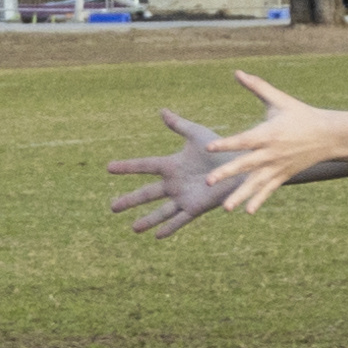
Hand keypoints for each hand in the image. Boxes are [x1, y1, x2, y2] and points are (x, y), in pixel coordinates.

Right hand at [100, 112, 238, 238]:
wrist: (240, 165)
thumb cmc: (220, 149)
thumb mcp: (197, 134)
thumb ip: (179, 125)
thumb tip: (162, 111)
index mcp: (171, 165)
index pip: (144, 166)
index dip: (126, 167)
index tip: (108, 168)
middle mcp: (174, 183)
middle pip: (147, 193)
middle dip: (129, 200)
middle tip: (112, 207)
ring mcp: (184, 197)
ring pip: (161, 211)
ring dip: (147, 220)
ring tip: (134, 229)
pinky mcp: (196, 207)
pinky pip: (180, 219)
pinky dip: (169, 228)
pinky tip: (158, 236)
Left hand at [184, 69, 347, 212]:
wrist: (329, 135)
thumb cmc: (301, 115)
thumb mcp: (281, 100)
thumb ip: (258, 87)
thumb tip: (237, 72)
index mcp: (268, 133)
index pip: (243, 140)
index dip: (226, 144)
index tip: (209, 147)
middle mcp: (271, 153)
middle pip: (245, 165)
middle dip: (227, 173)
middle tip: (208, 182)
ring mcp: (277, 167)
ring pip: (255, 183)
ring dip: (240, 195)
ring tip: (225, 208)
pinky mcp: (283, 175)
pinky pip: (268, 190)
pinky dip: (259, 200)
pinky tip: (247, 212)